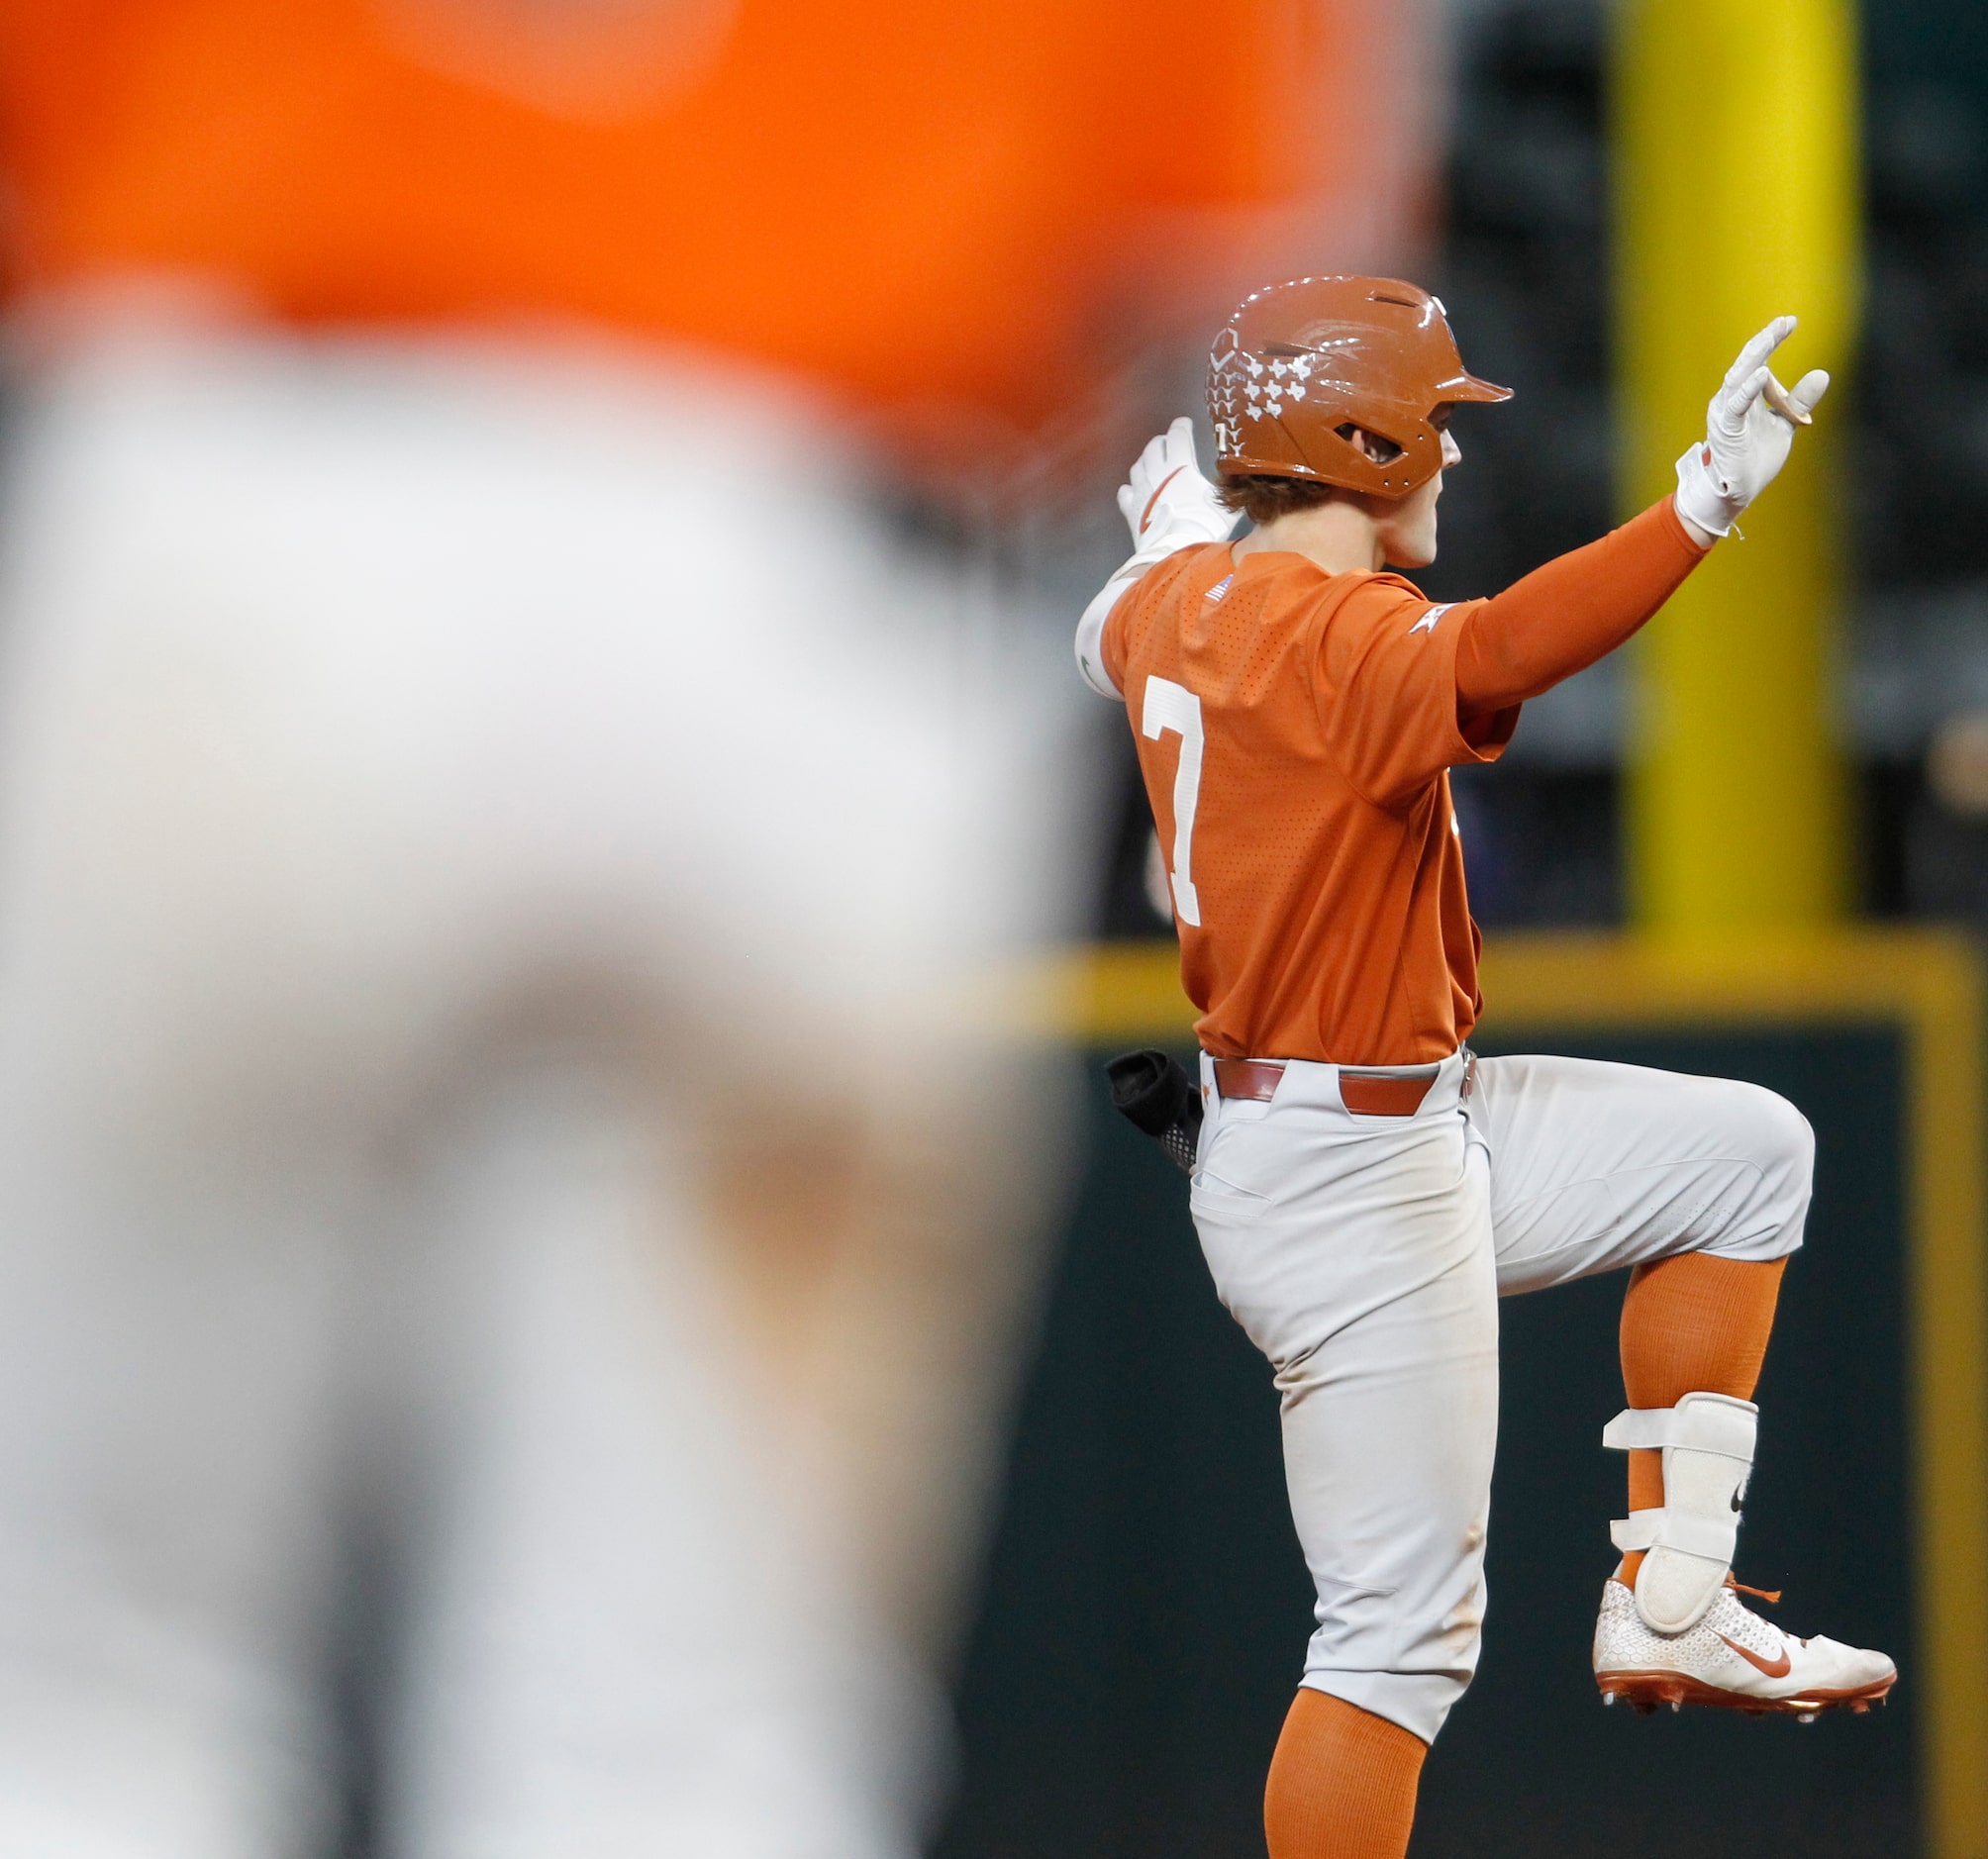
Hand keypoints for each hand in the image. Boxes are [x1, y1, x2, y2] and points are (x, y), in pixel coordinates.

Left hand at [1116, 416, 1235, 561]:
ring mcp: (1140, 490)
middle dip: (1162, 442)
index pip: (1177, 435)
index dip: (1181, 426)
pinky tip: (1135, 490)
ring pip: (1137, 466)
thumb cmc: (1203, 525)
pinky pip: (1125, 492)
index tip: (1184, 424)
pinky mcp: (1131, 509)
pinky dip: (1131, 488)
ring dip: (1146, 461)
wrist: (1175, 550)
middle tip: (1168, 443)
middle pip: (1154, 447)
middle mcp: (1156, 472)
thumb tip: (1233, 483)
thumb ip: (1223, 487)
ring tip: (1153, 463)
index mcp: (1179, 465)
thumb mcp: (1222, 502)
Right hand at [1673, 316, 1829, 538]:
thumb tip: (1822, 374)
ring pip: (1738, 377)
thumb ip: (1799, 399)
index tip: (1790, 321)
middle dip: (1765, 341)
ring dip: (1756, 356)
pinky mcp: (1726, 430)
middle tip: (1784, 322)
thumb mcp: (1785, 422)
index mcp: (1743, 395)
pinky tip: (1763, 372)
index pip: (1756, 360)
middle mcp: (1730, 399)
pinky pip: (1737, 405)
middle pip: (1746, 362)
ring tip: (1772, 337)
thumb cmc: (1755, 457)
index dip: (1771, 340)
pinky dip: (1749, 388)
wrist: (1738, 490)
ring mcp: (1725, 413)